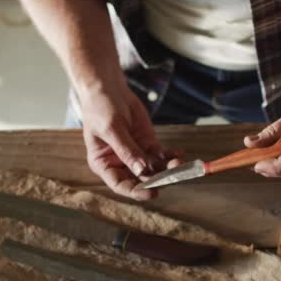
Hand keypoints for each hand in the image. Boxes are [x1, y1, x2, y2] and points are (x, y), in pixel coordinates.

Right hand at [81, 77, 181, 199]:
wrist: (108, 87)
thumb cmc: (100, 108)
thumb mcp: (112, 129)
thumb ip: (127, 150)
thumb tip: (142, 170)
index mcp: (104, 164)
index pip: (120, 185)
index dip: (136, 191)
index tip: (152, 192)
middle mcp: (120, 163)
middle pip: (140, 179)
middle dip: (156, 179)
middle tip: (173, 176)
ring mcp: (136, 154)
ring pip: (154, 168)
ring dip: (167, 168)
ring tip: (179, 163)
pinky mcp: (148, 144)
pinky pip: (161, 155)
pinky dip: (171, 155)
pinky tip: (179, 154)